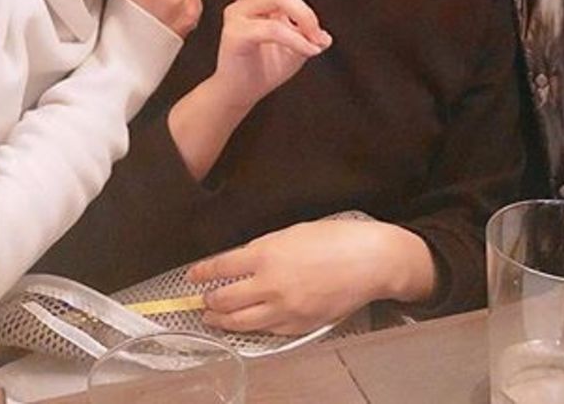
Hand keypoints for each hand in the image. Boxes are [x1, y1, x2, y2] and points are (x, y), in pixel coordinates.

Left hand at [186, 220, 434, 334]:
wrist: (370, 261)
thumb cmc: (336, 239)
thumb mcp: (293, 233)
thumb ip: (264, 248)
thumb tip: (243, 261)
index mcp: (266, 254)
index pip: (220, 267)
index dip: (202, 273)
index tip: (193, 275)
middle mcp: (270, 285)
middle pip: (224, 300)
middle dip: (208, 301)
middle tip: (201, 301)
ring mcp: (284, 309)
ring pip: (240, 322)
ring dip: (222, 321)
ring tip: (213, 318)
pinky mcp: (299, 326)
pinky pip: (267, 331)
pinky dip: (252, 328)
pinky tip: (246, 325)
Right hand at [209, 0, 333, 109]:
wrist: (240, 91)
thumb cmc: (268, 64)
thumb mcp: (300, 46)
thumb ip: (310, 33)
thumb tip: (322, 36)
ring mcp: (242, 9)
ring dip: (305, 20)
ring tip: (313, 43)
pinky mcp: (236, 30)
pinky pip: (275, 28)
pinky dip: (297, 41)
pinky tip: (307, 52)